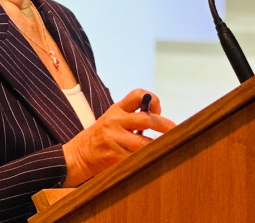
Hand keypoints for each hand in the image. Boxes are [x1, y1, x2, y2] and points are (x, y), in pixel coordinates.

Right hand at [61, 89, 175, 186]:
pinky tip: (150, 160)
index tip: (158, 109)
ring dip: (158, 147)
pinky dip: (146, 160)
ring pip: (145, 144)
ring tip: (166, 148)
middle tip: (175, 131)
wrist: (78, 155)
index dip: (153, 99)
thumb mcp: (112, 119)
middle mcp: (115, 122)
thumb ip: (131, 116)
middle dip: (165, 125)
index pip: (137, 95)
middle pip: (147, 119)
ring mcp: (114, 140)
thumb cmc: (101, 136)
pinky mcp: (115, 157)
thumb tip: (160, 120)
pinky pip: (137, 159)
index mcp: (116, 109)